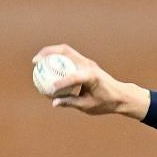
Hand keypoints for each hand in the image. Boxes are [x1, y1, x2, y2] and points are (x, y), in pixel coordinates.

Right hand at [32, 44, 149, 117]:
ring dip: (50, 52)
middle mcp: (89, 66)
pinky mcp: (86, 63)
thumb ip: (70, 102)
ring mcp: (87, 62)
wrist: (121, 95)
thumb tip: (54, 103)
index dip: (60, 83)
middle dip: (48, 54)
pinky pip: (68, 56)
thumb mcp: (88, 105)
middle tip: (35, 62)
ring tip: (37, 61)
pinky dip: (56, 58)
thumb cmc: (106, 102)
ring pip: (66, 51)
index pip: (73, 77)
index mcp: (92, 77)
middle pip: (65, 52)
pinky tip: (46, 65)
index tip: (49, 89)